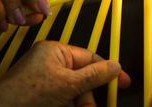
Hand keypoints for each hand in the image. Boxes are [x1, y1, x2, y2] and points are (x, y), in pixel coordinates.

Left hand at [0, 41, 130, 106]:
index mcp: (57, 51)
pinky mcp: (40, 93)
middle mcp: (51, 62)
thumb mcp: (68, 84)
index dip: (108, 70)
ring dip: (79, 103)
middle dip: (88, 95)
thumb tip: (116, 66)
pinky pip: (62, 98)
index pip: (90, 58)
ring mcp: (45, 79)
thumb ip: (95, 75)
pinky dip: (68, 105)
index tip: (123, 81)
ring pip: (73, 91)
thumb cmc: (28, 94)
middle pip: (83, 77)